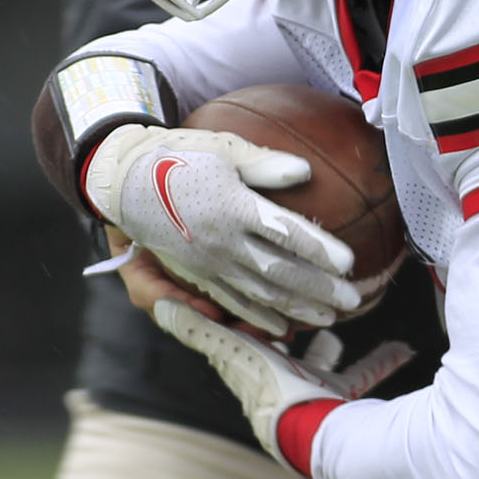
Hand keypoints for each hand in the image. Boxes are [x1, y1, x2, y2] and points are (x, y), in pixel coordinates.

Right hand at [86, 124, 361, 334]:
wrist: (126, 181)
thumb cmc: (179, 156)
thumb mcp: (222, 149)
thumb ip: (263, 164)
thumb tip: (304, 170)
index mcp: (232, 207)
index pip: (286, 233)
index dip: (319, 249)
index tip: (349, 263)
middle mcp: (223, 242)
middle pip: (280, 272)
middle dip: (319, 288)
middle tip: (353, 300)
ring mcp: (209, 263)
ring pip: (260, 294)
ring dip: (297, 308)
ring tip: (329, 317)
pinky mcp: (197, 275)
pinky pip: (232, 302)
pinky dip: (259, 318)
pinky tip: (284, 329)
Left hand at [153, 298, 414, 466]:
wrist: (320, 438)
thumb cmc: (272, 392)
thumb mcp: (231, 350)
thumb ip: (198, 329)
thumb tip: (159, 305)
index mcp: (252, 378)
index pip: (241, 348)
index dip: (244, 327)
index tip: (249, 302)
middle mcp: (281, 392)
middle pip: (281, 362)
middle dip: (286, 341)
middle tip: (293, 318)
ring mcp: (315, 402)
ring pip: (322, 374)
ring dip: (329, 354)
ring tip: (336, 332)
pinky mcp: (346, 409)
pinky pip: (364, 382)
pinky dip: (381, 363)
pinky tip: (403, 349)